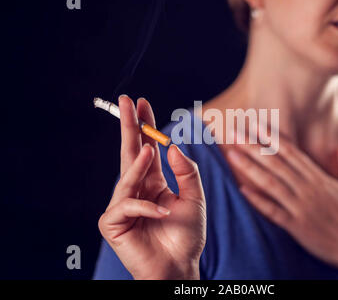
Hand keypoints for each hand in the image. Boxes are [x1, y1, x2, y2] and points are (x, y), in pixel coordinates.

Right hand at [98, 96, 205, 279]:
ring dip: (139, 164)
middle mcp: (136, 189)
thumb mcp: (195, 198)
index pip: (146, 148)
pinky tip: (163, 212)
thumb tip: (173, 146)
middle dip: (128, 126)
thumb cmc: (186, 236)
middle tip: (125, 100)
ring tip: (150, 151)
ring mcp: (123, 205)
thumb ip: (187, 172)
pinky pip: (126, 205)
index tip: (141, 103)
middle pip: (129, 153)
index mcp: (153, 182)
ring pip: (126, 177)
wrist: (180, 267)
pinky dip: (146, 207)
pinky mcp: (113, 223)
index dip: (144, 126)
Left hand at [225, 131, 337, 274]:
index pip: (292, 153)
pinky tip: (243, 190)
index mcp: (319, 178)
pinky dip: (258, 200)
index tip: (256, 126)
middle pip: (276, 163)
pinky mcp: (297, 226)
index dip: (272, 138)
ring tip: (232, 154)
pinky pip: (273, 211)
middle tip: (234, 133)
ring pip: (271, 183)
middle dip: (253, 147)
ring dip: (250, 167)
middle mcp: (308, 189)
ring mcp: (301, 207)